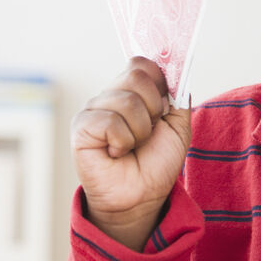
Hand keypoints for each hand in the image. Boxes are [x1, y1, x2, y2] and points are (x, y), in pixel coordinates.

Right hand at [71, 56, 190, 250]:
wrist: (141, 197)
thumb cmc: (155, 164)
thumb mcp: (178, 127)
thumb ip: (179, 98)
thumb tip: (177, 73)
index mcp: (130, 92)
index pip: (141, 63)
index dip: (158, 82)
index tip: (162, 109)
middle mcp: (109, 95)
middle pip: (136, 75)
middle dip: (153, 108)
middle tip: (147, 132)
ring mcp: (93, 110)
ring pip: (127, 101)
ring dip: (139, 131)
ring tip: (131, 147)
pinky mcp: (81, 127)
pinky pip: (110, 121)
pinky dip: (122, 141)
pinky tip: (115, 153)